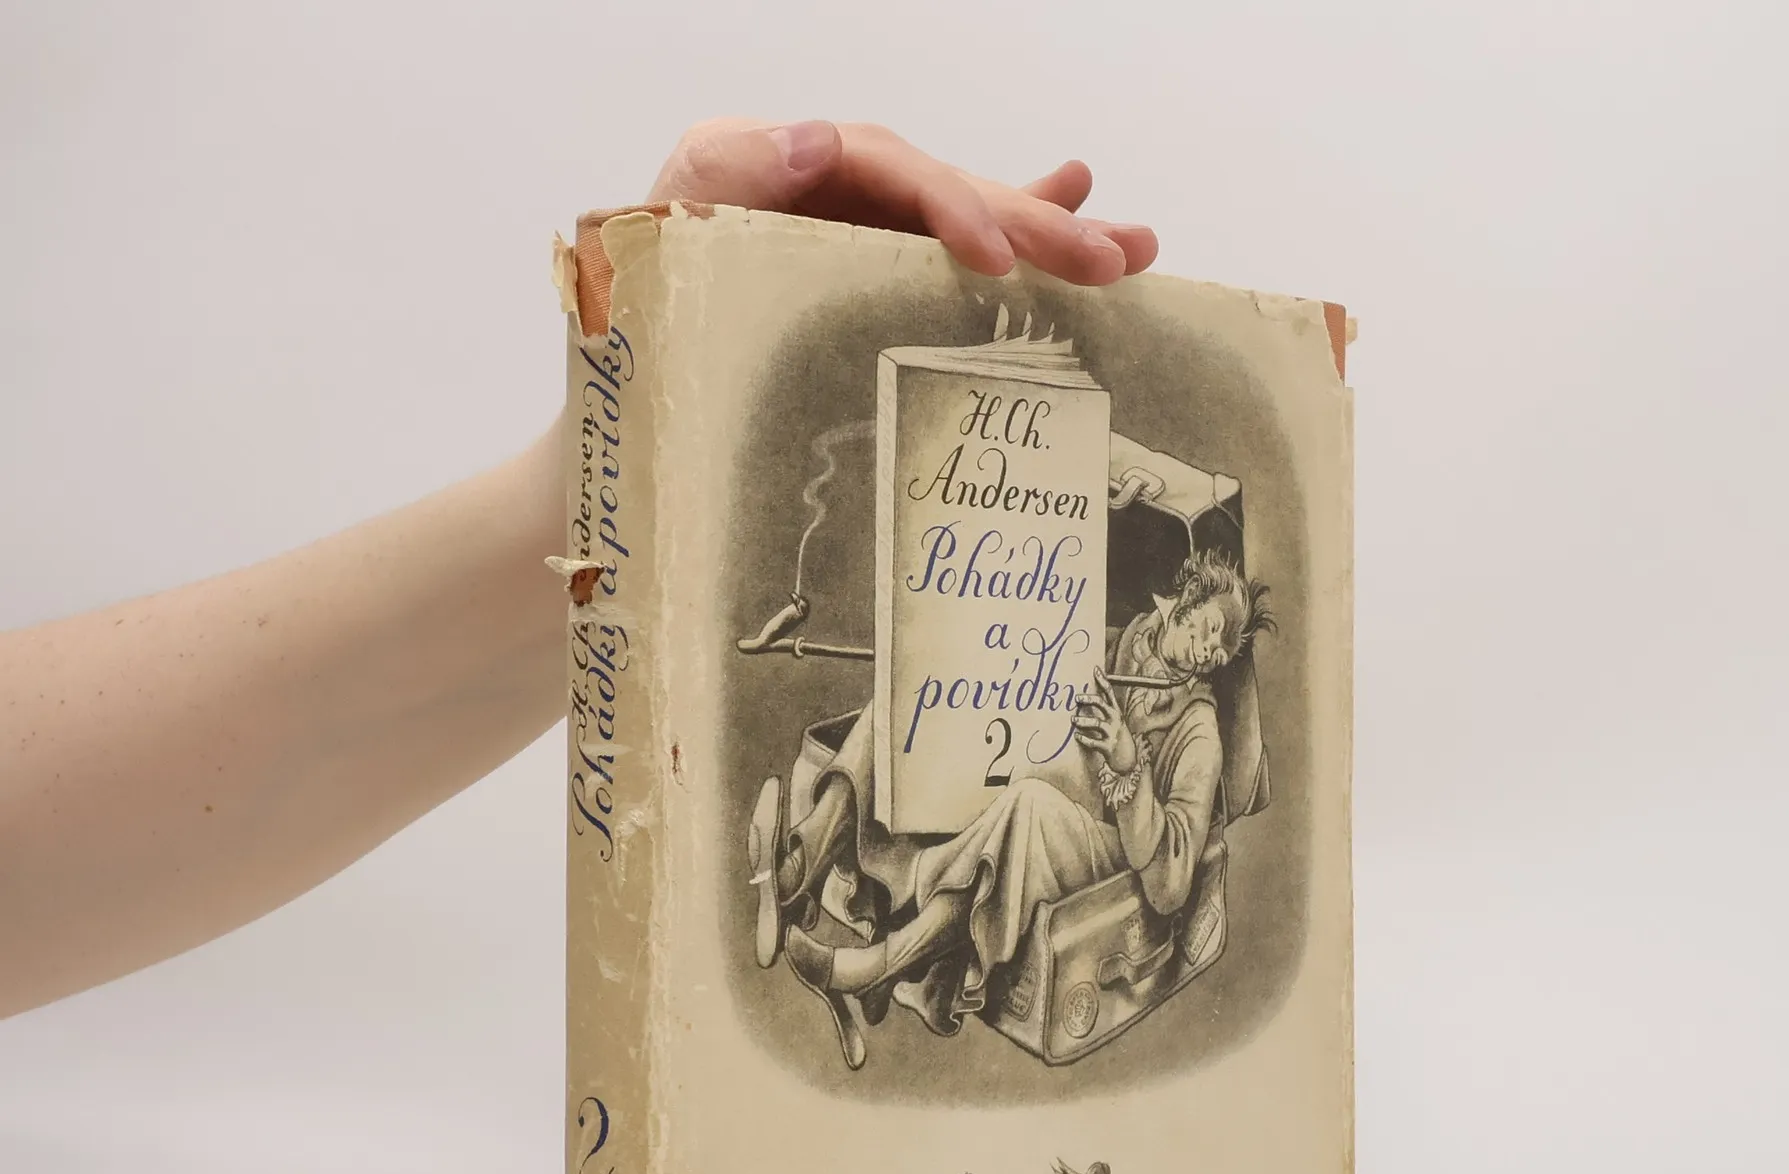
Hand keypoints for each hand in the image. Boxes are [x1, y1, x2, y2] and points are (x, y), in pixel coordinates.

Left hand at [649, 121, 1156, 286]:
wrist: (626, 390)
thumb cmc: (640, 314)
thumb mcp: (666, 225)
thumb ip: (729, 173)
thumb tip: (819, 139)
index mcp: (790, 168)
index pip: (889, 168)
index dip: (953, 206)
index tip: (1000, 259)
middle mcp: (837, 193)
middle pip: (951, 193)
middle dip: (1036, 224)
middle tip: (1113, 258)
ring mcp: (860, 238)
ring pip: (971, 223)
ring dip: (1054, 231)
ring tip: (1132, 250)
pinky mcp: (871, 284)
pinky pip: (951, 259)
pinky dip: (1012, 239)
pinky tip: (1075, 217)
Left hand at [1072, 671, 1138, 774]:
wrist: (1128, 761)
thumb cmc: (1117, 738)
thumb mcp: (1114, 722)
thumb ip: (1103, 710)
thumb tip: (1085, 698)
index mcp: (1116, 712)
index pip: (1109, 692)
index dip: (1102, 680)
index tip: (1095, 669)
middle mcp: (1115, 720)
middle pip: (1102, 704)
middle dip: (1089, 699)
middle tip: (1077, 698)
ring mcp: (1112, 734)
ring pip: (1097, 724)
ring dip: (1083, 721)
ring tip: (1073, 720)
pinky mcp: (1108, 747)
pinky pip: (1094, 742)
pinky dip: (1084, 739)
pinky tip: (1077, 736)